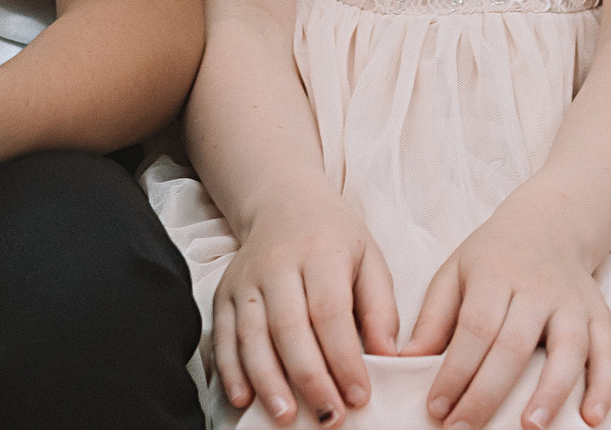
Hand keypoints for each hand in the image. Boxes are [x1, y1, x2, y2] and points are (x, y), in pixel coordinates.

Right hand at [208, 184, 398, 427]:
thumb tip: (388, 359)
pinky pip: (222, 336)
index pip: (330, 311)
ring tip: (287, 416)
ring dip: (268, 381)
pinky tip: (244, 398)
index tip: (360, 397)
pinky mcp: (223, 293)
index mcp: (320, 253)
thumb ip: (381, 309)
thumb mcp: (369, 260)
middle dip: (309, 378)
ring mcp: (245, 279)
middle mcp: (277, 264)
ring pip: (252, 335)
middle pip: (289, 327)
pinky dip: (230, 370)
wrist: (283, 203)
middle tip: (329, 417)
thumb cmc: (334, 239)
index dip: (344, 358)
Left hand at [407, 208, 610, 429]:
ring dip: (550, 393)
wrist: (549, 223)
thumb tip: (406, 360)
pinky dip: (604, 385)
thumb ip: (433, 317)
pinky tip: (593, 417)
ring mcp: (573, 303)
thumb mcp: (455, 272)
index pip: (475, 328)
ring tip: (529, 427)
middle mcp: (538, 289)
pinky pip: (608, 351)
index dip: (455, 371)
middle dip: (488, 393)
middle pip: (514, 345)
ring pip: (567, 350)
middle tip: (464, 428)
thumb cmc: (493, 257)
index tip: (436, 407)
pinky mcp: (600, 315)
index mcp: (496, 275)